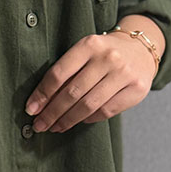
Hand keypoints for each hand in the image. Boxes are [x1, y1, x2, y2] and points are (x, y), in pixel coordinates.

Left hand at [24, 32, 156, 132]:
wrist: (140, 49)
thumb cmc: (103, 53)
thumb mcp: (84, 52)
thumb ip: (66, 72)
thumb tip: (40, 102)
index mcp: (89, 44)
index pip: (59, 73)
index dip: (42, 94)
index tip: (31, 109)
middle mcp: (108, 58)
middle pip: (72, 92)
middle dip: (52, 112)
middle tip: (40, 124)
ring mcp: (124, 74)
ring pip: (89, 105)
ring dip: (68, 120)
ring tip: (55, 127)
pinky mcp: (137, 90)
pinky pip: (106, 111)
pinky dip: (89, 119)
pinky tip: (79, 121)